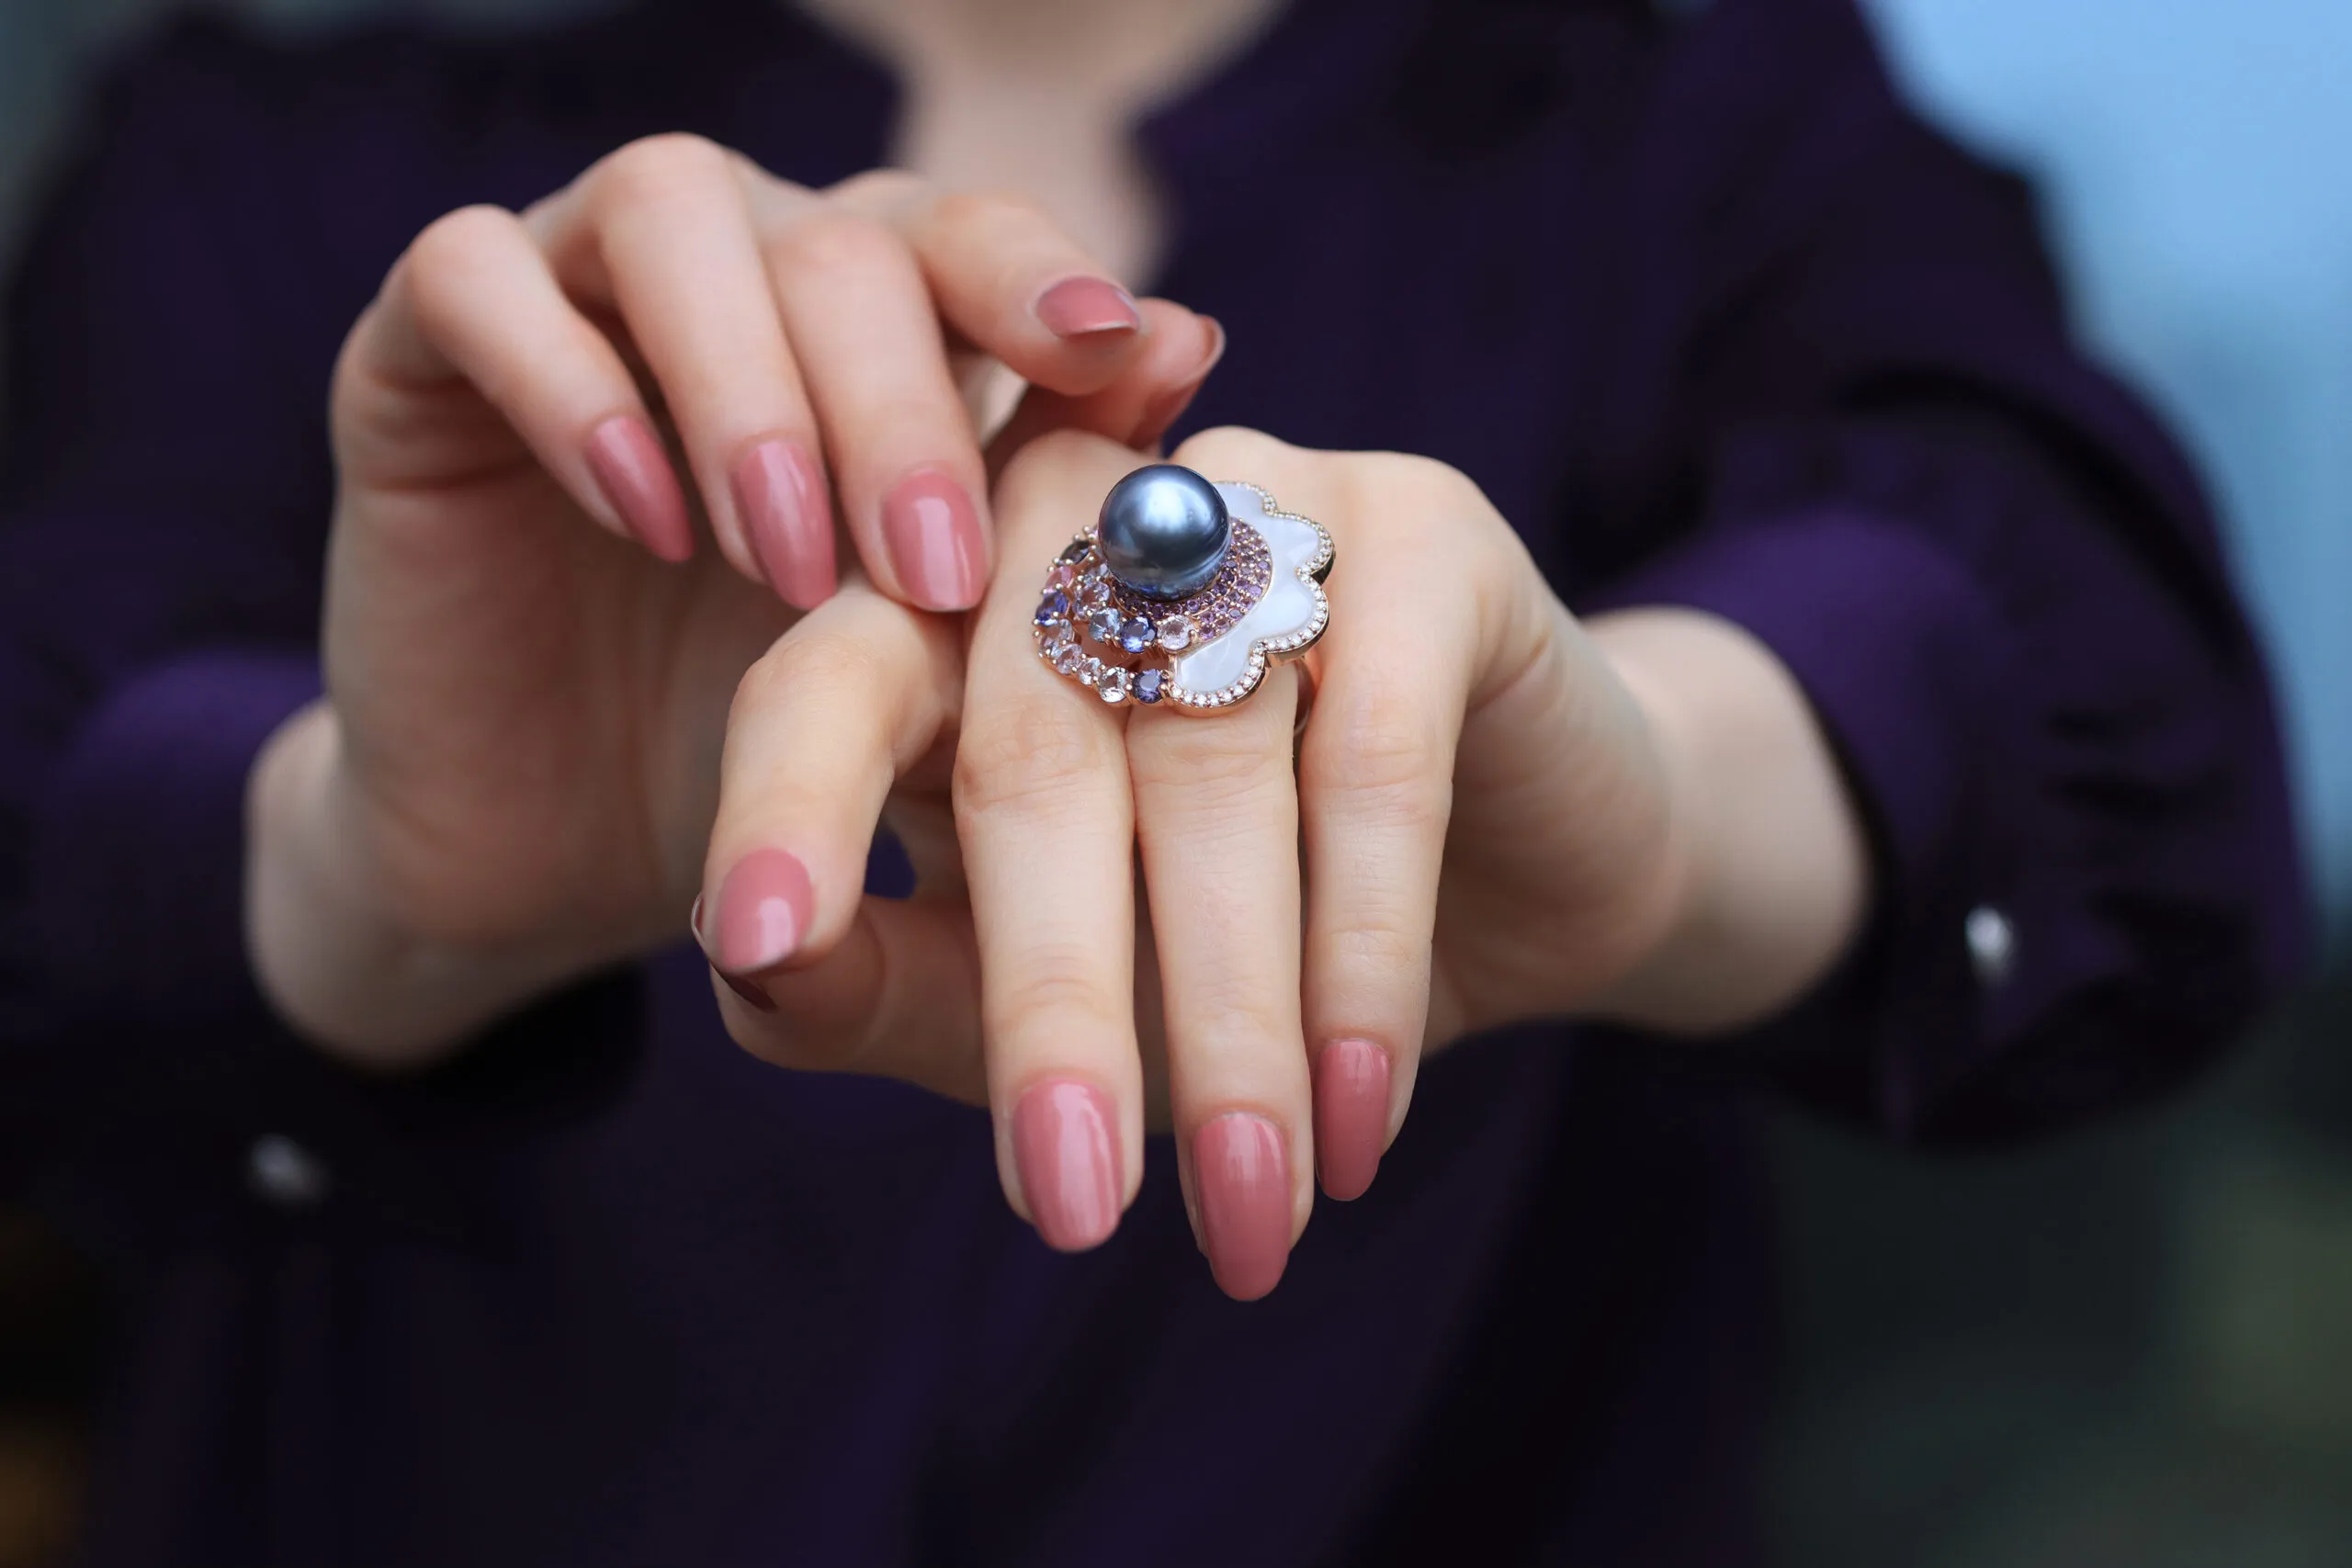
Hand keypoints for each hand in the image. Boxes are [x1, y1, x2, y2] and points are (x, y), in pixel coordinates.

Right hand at [247, 136, 1224, 1063]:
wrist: (565, 860)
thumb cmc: (785, 760)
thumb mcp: (937, 665)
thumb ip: (1044, 511)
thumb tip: (1194, 336)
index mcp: (875, 328)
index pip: (966, 237)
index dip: (1037, 277)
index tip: (1112, 353)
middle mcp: (737, 278)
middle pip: (838, 233)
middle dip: (899, 401)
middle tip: (930, 573)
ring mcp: (574, 296)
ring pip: (667, 207)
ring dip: (751, 383)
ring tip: (786, 565)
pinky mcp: (417, 355)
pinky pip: (473, 276)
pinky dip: (568, 381)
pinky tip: (643, 517)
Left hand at [694, 427, 1868, 1297]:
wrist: (1508, 883)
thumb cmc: (1224, 939)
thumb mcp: (1024, 985)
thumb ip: (876, 977)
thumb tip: (753, 968)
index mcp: (946, 608)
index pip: (824, 677)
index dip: (785, 804)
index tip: (755, 943)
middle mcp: (1083, 522)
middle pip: (1026, 744)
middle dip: (1058, 1003)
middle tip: (1078, 1211)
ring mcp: (1253, 501)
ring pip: (1208, 765)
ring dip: (1235, 1023)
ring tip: (1251, 1216)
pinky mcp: (1421, 532)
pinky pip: (1376, 753)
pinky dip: (1363, 951)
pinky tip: (1361, 1116)